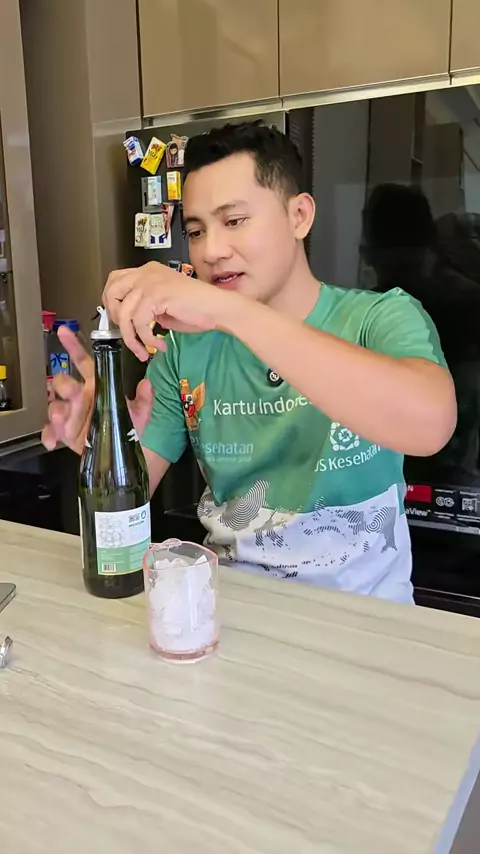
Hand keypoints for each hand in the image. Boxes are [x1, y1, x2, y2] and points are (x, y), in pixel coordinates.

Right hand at [41, 326, 153, 454]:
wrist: (124, 452)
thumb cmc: (129, 427)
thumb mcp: (141, 413)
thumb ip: (145, 399)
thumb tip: (148, 384)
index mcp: (97, 385)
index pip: (83, 361)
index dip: (73, 345)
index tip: (64, 332)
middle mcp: (81, 397)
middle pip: (64, 382)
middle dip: (64, 384)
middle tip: (72, 391)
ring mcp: (70, 413)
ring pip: (55, 405)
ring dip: (58, 410)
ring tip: (64, 418)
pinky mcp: (64, 431)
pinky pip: (51, 430)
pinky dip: (49, 435)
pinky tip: (54, 441)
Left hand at [103, 262, 237, 360]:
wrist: (218, 308)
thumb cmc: (198, 309)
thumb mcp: (163, 306)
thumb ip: (145, 308)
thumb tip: (129, 322)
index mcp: (148, 272)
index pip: (115, 280)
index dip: (111, 302)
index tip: (119, 321)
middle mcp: (146, 273)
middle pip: (112, 291)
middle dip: (115, 318)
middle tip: (127, 335)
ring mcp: (150, 282)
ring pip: (124, 313)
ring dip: (132, 338)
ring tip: (144, 349)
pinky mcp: (156, 295)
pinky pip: (140, 322)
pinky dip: (147, 339)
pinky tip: (159, 344)